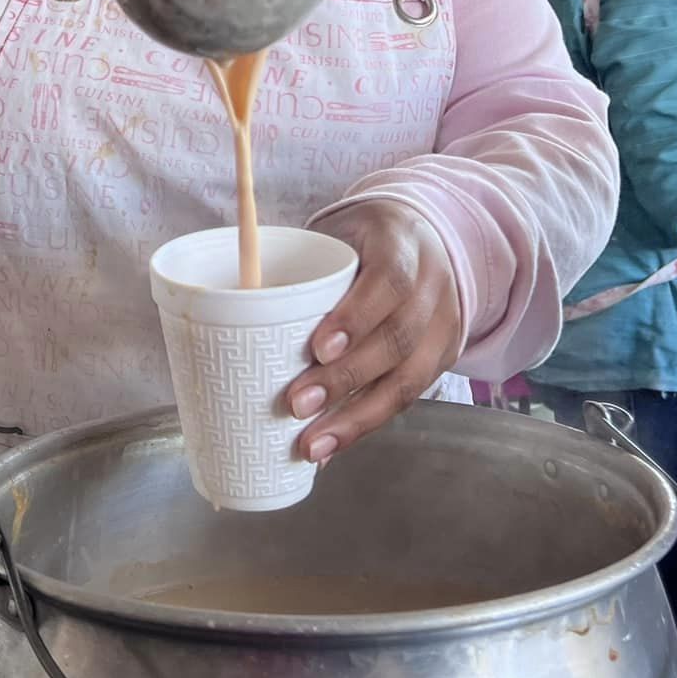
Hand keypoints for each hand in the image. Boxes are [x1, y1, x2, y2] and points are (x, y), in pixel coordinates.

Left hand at [285, 201, 462, 465]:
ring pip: (409, 379)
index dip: (356, 318)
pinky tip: (331, 445)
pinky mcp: (442, 357)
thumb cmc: (362, 241)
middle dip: (345, 378)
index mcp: (402, 243)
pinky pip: (407, 398)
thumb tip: (232, 312)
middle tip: (296, 405)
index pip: (389, 280)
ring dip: (356, 418)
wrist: (422, 238)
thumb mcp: (336, 232)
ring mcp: (444, 325)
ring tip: (311, 445)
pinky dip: (365, 424)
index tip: (318, 348)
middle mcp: (432, 285)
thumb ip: (303, 268)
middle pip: (398, 338)